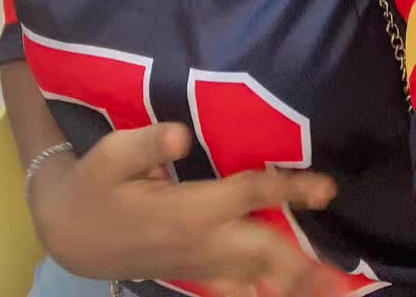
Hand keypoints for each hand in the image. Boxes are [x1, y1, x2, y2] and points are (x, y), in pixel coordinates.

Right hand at [31, 122, 337, 296]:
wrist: (70, 233)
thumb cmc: (93, 185)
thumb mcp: (110, 154)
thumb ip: (147, 144)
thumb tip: (180, 135)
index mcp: (187, 210)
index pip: (249, 197)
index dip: (290, 191)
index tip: (328, 189)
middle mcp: (200, 243)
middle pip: (265, 252)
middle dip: (306, 261)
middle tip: (345, 274)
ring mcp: (198, 264)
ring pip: (256, 279)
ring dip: (294, 286)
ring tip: (332, 293)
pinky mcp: (194, 272)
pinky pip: (236, 291)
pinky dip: (264, 294)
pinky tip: (289, 296)